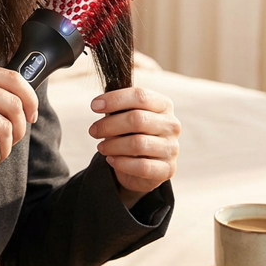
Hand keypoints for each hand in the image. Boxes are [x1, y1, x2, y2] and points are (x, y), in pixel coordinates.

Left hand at [88, 87, 179, 207]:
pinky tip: (111, 159)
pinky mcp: (168, 169)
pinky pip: (142, 166)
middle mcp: (171, 124)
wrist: (143, 163)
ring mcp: (172, 148)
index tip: (94, 106)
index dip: (115, 99)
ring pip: (138, 144)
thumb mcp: (125, 116)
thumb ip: (117, 109)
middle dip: (109, 125)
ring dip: (113, 145)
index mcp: (163, 105)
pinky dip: (122, 163)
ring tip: (101, 147)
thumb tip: (99, 105)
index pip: (140, 96)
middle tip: (93, 131)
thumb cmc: (131, 132)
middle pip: (137, 119)